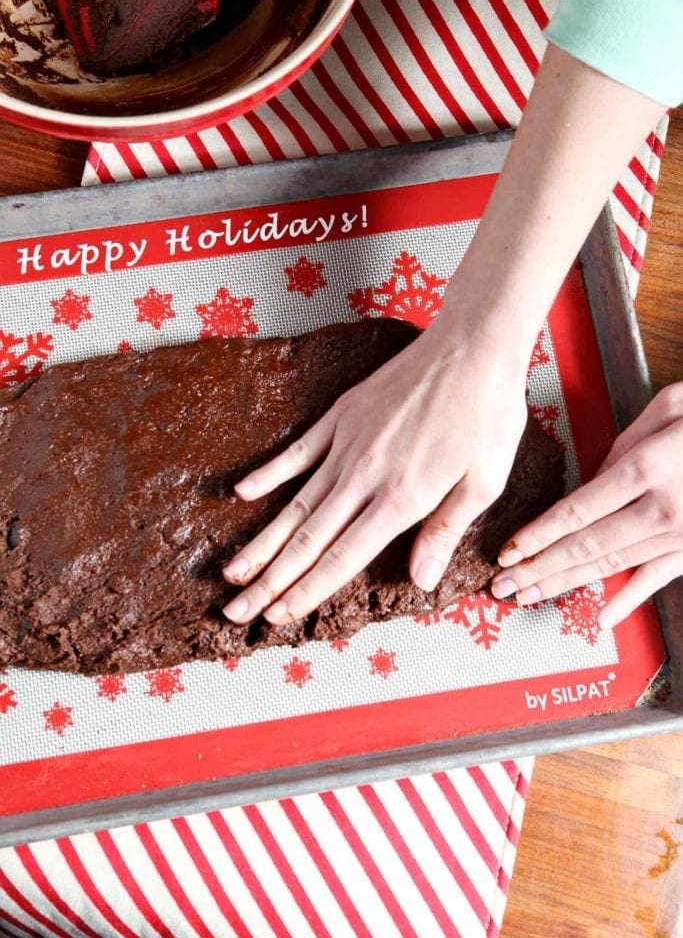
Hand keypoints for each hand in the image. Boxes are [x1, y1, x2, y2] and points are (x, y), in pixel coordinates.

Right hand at [222, 320, 528, 624]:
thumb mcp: (484, 481)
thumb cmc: (488, 415)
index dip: (308, 591)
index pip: (343, 558)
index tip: (278, 617)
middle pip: (308, 540)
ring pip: (295, 503)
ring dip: (261, 542)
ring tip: (232, 571)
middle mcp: (365, 476)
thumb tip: (420, 581)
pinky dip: (268, 473)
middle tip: (236, 611)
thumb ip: (445, 531)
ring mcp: (347, 443)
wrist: (472, 346)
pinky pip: (298, 451)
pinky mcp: (341, 416)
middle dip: (269, 582)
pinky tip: (243, 494)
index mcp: (402, 498)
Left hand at [491, 382, 682, 629]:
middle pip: (586, 547)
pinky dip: (629, 600)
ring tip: (529, 597)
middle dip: (538, 569)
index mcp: (648, 469)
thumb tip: (594, 477)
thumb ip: (626, 443)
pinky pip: (658, 580)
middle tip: (502, 587)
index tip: (507, 551)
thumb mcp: (671, 406)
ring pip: (613, 567)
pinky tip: (602, 617)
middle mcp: (663, 509)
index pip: (578, 510)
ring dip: (566, 585)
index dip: (538, 535)